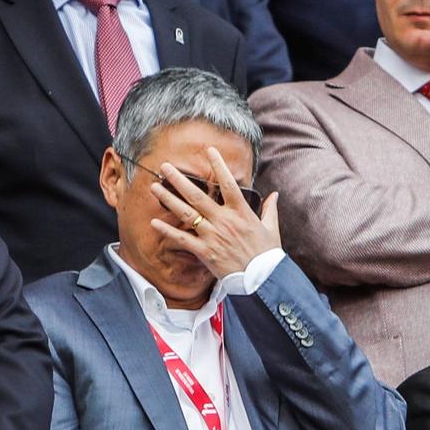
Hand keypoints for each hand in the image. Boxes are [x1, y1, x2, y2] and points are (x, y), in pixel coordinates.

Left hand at [150, 147, 280, 278]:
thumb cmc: (267, 255)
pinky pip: (182, 239)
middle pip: (198, 195)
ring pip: (186, 213)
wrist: (262, 279)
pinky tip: (154, 221)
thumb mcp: (272, 229)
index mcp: (241, 212)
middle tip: (165, 166)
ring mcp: (213, 235)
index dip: (219, 165)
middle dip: (179, 179)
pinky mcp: (205, 252)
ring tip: (155, 186)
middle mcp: (224, 220)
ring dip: (168, 199)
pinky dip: (168, 231)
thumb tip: (275, 195)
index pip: (229, 183)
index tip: (209, 150)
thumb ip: (270, 209)